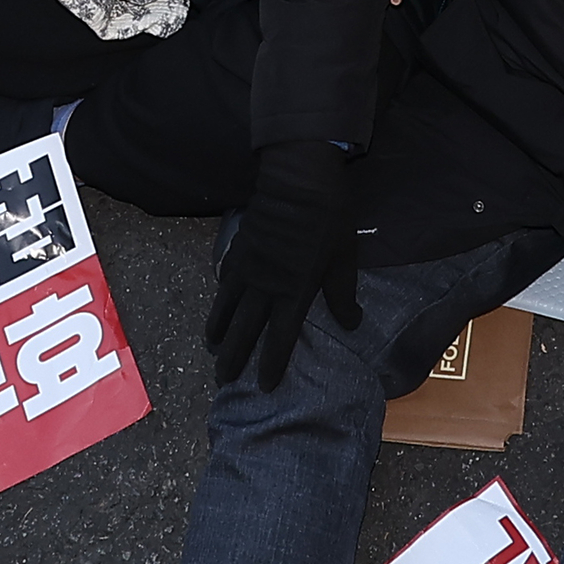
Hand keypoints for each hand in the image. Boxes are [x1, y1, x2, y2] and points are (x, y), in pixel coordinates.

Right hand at [206, 137, 361, 389]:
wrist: (298, 177)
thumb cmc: (328, 217)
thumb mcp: (345, 257)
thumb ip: (343, 294)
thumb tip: (352, 324)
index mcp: (295, 290)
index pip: (280, 337)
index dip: (271, 363)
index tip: (264, 386)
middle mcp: (266, 285)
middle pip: (245, 329)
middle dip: (234, 357)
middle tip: (223, 379)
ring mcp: (248, 266)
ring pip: (227, 307)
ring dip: (219, 331)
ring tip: (211, 349)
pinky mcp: (238, 248)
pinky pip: (224, 280)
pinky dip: (218, 297)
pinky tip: (216, 305)